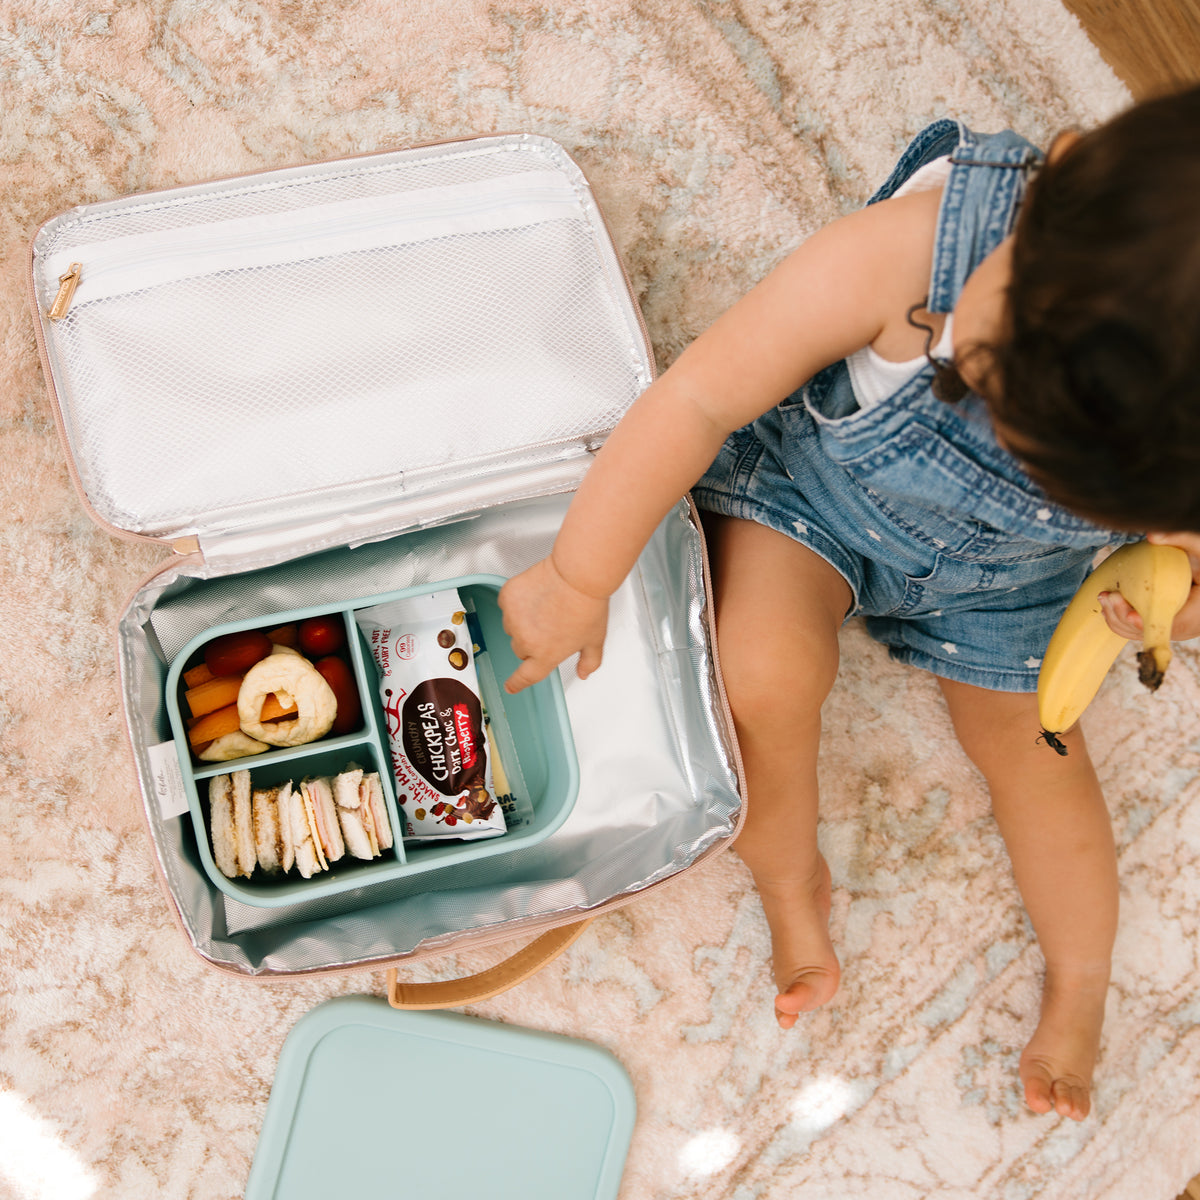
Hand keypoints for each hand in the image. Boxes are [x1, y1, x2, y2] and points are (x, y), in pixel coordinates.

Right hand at [499, 556, 608, 693]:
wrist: (577, 573)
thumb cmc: (588, 603)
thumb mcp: (596, 639)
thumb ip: (589, 661)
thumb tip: (584, 673)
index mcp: (546, 655)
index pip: (526, 677)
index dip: (517, 683)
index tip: (511, 686)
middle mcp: (526, 641)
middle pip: (521, 649)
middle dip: (533, 640)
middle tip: (551, 624)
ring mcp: (513, 620)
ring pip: (512, 626)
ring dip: (523, 620)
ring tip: (546, 605)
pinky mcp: (507, 599)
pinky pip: (507, 605)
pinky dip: (517, 600)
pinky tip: (536, 593)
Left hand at [1098, 532, 1199, 640]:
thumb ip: (1182, 540)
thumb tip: (1152, 534)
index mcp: (1196, 613)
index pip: (1171, 624)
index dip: (1148, 623)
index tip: (1131, 616)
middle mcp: (1184, 627)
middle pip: (1148, 630)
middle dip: (1123, 615)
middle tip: (1109, 595)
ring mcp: (1170, 628)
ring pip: (1139, 632)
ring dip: (1117, 617)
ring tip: (1104, 597)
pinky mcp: (1160, 624)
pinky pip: (1137, 629)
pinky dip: (1120, 620)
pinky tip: (1107, 606)